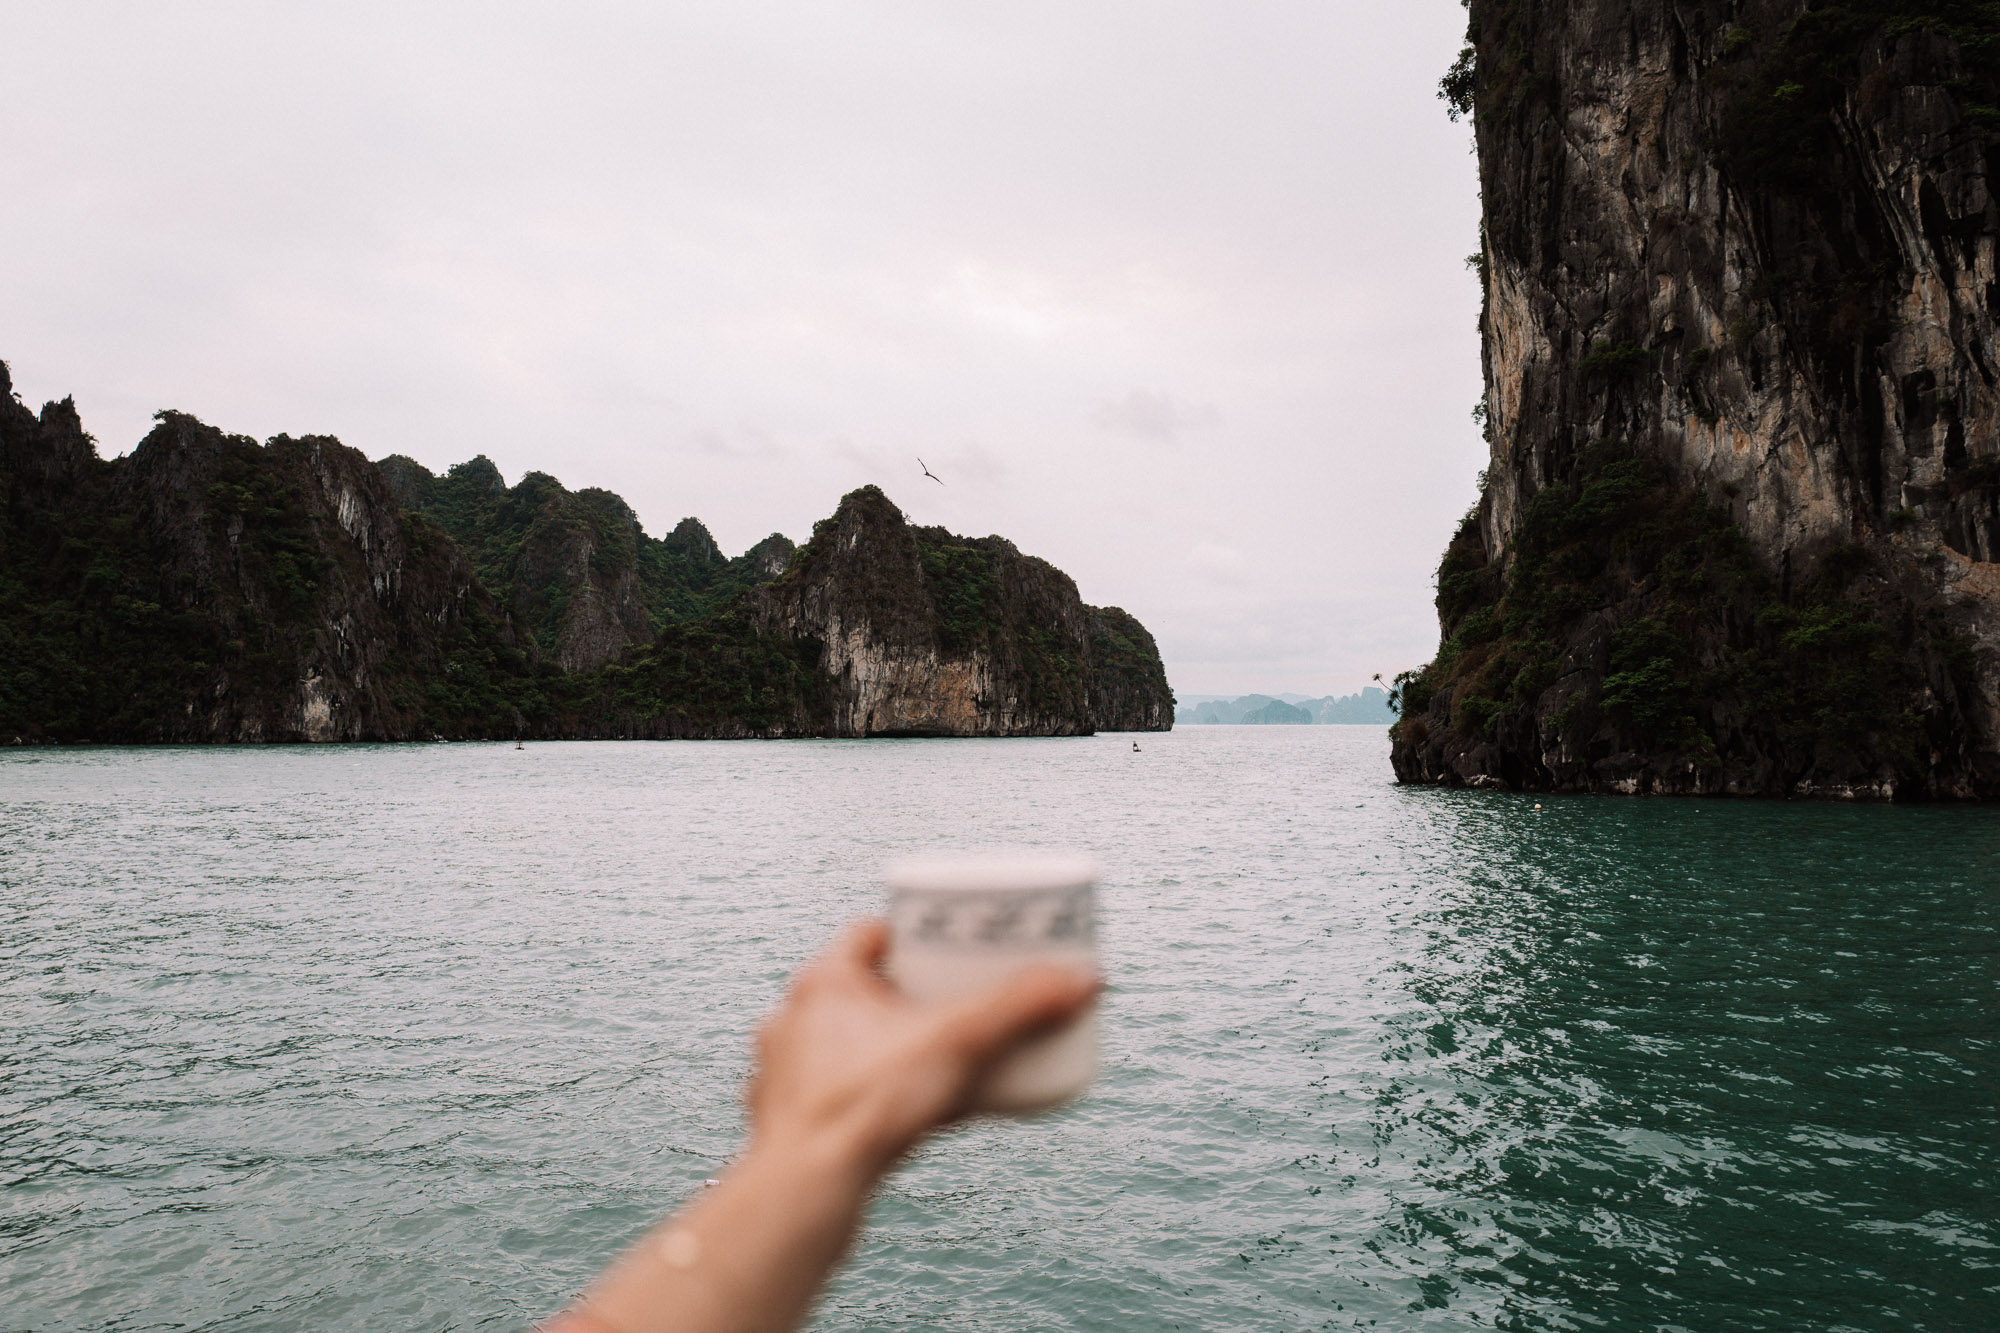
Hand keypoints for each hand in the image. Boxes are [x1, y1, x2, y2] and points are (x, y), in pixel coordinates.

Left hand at [745, 919, 1097, 1181]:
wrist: (805, 1190)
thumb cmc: (866, 1106)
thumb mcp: (959, 1044)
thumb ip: (1023, 1009)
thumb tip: (1085, 979)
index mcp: (825, 982)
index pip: (873, 935)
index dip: (918, 937)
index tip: (956, 947)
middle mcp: (794, 1019)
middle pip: (866, 990)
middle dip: (914, 998)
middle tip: (962, 1007)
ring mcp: (786, 1073)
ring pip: (847, 1045)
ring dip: (888, 1049)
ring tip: (939, 1064)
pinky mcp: (789, 1122)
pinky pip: (837, 1095)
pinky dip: (870, 1098)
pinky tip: (905, 1116)